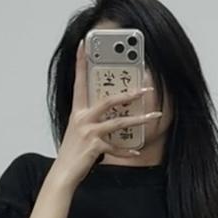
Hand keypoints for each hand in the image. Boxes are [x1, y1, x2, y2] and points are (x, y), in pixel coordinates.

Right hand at [52, 38, 163, 188]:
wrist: (63, 173)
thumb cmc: (72, 152)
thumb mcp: (78, 130)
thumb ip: (91, 118)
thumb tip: (110, 110)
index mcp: (77, 111)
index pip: (79, 81)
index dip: (80, 61)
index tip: (84, 44)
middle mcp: (82, 119)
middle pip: (108, 100)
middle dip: (130, 94)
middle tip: (146, 89)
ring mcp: (88, 132)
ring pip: (118, 122)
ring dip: (139, 119)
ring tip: (154, 116)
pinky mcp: (94, 147)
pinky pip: (115, 147)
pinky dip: (127, 150)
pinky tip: (136, 151)